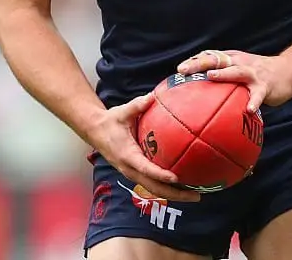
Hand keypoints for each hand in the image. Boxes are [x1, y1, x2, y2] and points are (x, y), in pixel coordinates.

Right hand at [84, 94, 200, 202]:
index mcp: (127, 156)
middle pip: (154, 188)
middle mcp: (130, 169)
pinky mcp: (135, 174)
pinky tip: (183, 187)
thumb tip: (153, 96)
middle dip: (175, 194)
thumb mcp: (122, 111)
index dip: (160, 175)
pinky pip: (152, 185)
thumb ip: (138, 105)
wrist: (95, 131)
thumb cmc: (110, 121)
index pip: (145, 169)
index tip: (176, 178)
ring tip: (195, 196)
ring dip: (173, 195)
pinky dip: (167, 189)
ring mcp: (132, 174)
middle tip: (196, 196)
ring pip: (154, 190)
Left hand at [177, 50, 291, 110]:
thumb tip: (200, 97)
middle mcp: (239, 62)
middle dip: (199, 63)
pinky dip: (253, 101)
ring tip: (211, 77)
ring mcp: (253, 73)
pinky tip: (248, 110)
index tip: (179, 69)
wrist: (289, 71)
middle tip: (183, 70)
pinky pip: (258, 94)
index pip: (209, 56)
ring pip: (236, 71)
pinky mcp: (265, 86)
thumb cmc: (258, 75)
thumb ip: (223, 80)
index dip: (194, 61)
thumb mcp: (239, 71)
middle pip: (216, 60)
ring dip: (223, 73)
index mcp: (231, 59)